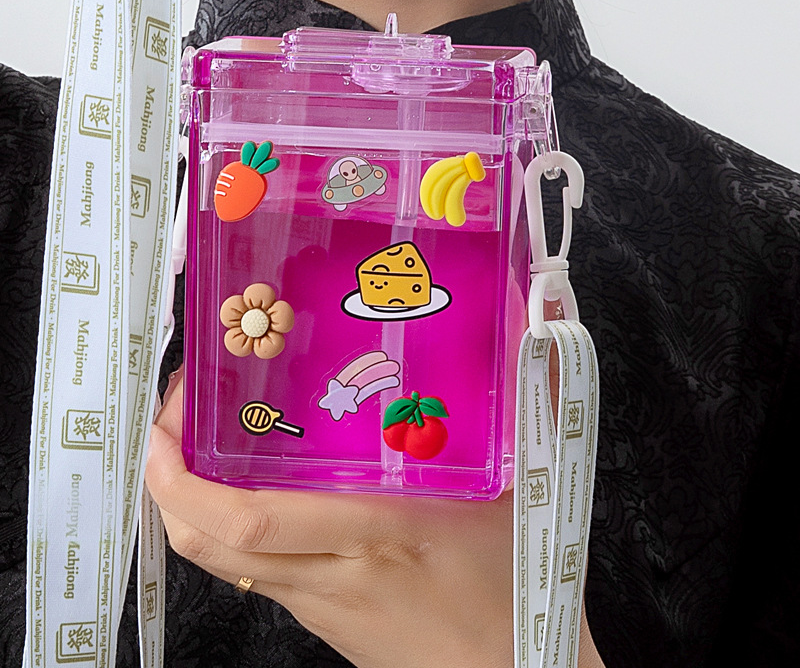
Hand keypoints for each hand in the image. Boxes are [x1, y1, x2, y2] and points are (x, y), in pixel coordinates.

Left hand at [146, 369, 513, 667]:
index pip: (250, 520)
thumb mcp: (497, 494)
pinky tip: (250, 489)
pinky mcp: (320, 616)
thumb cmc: (510, 585)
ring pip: (221, 560)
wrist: (510, 667)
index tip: (170, 427)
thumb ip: (468, 429)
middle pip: (209, 544)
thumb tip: (467, 369)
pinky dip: (228, 526)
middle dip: (166, 483)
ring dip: (190, 502)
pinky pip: (253, 569)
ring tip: (200, 445)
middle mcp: (329, 574)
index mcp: (372, 535)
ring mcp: (318, 602)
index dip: (186, 479)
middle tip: (172, 423)